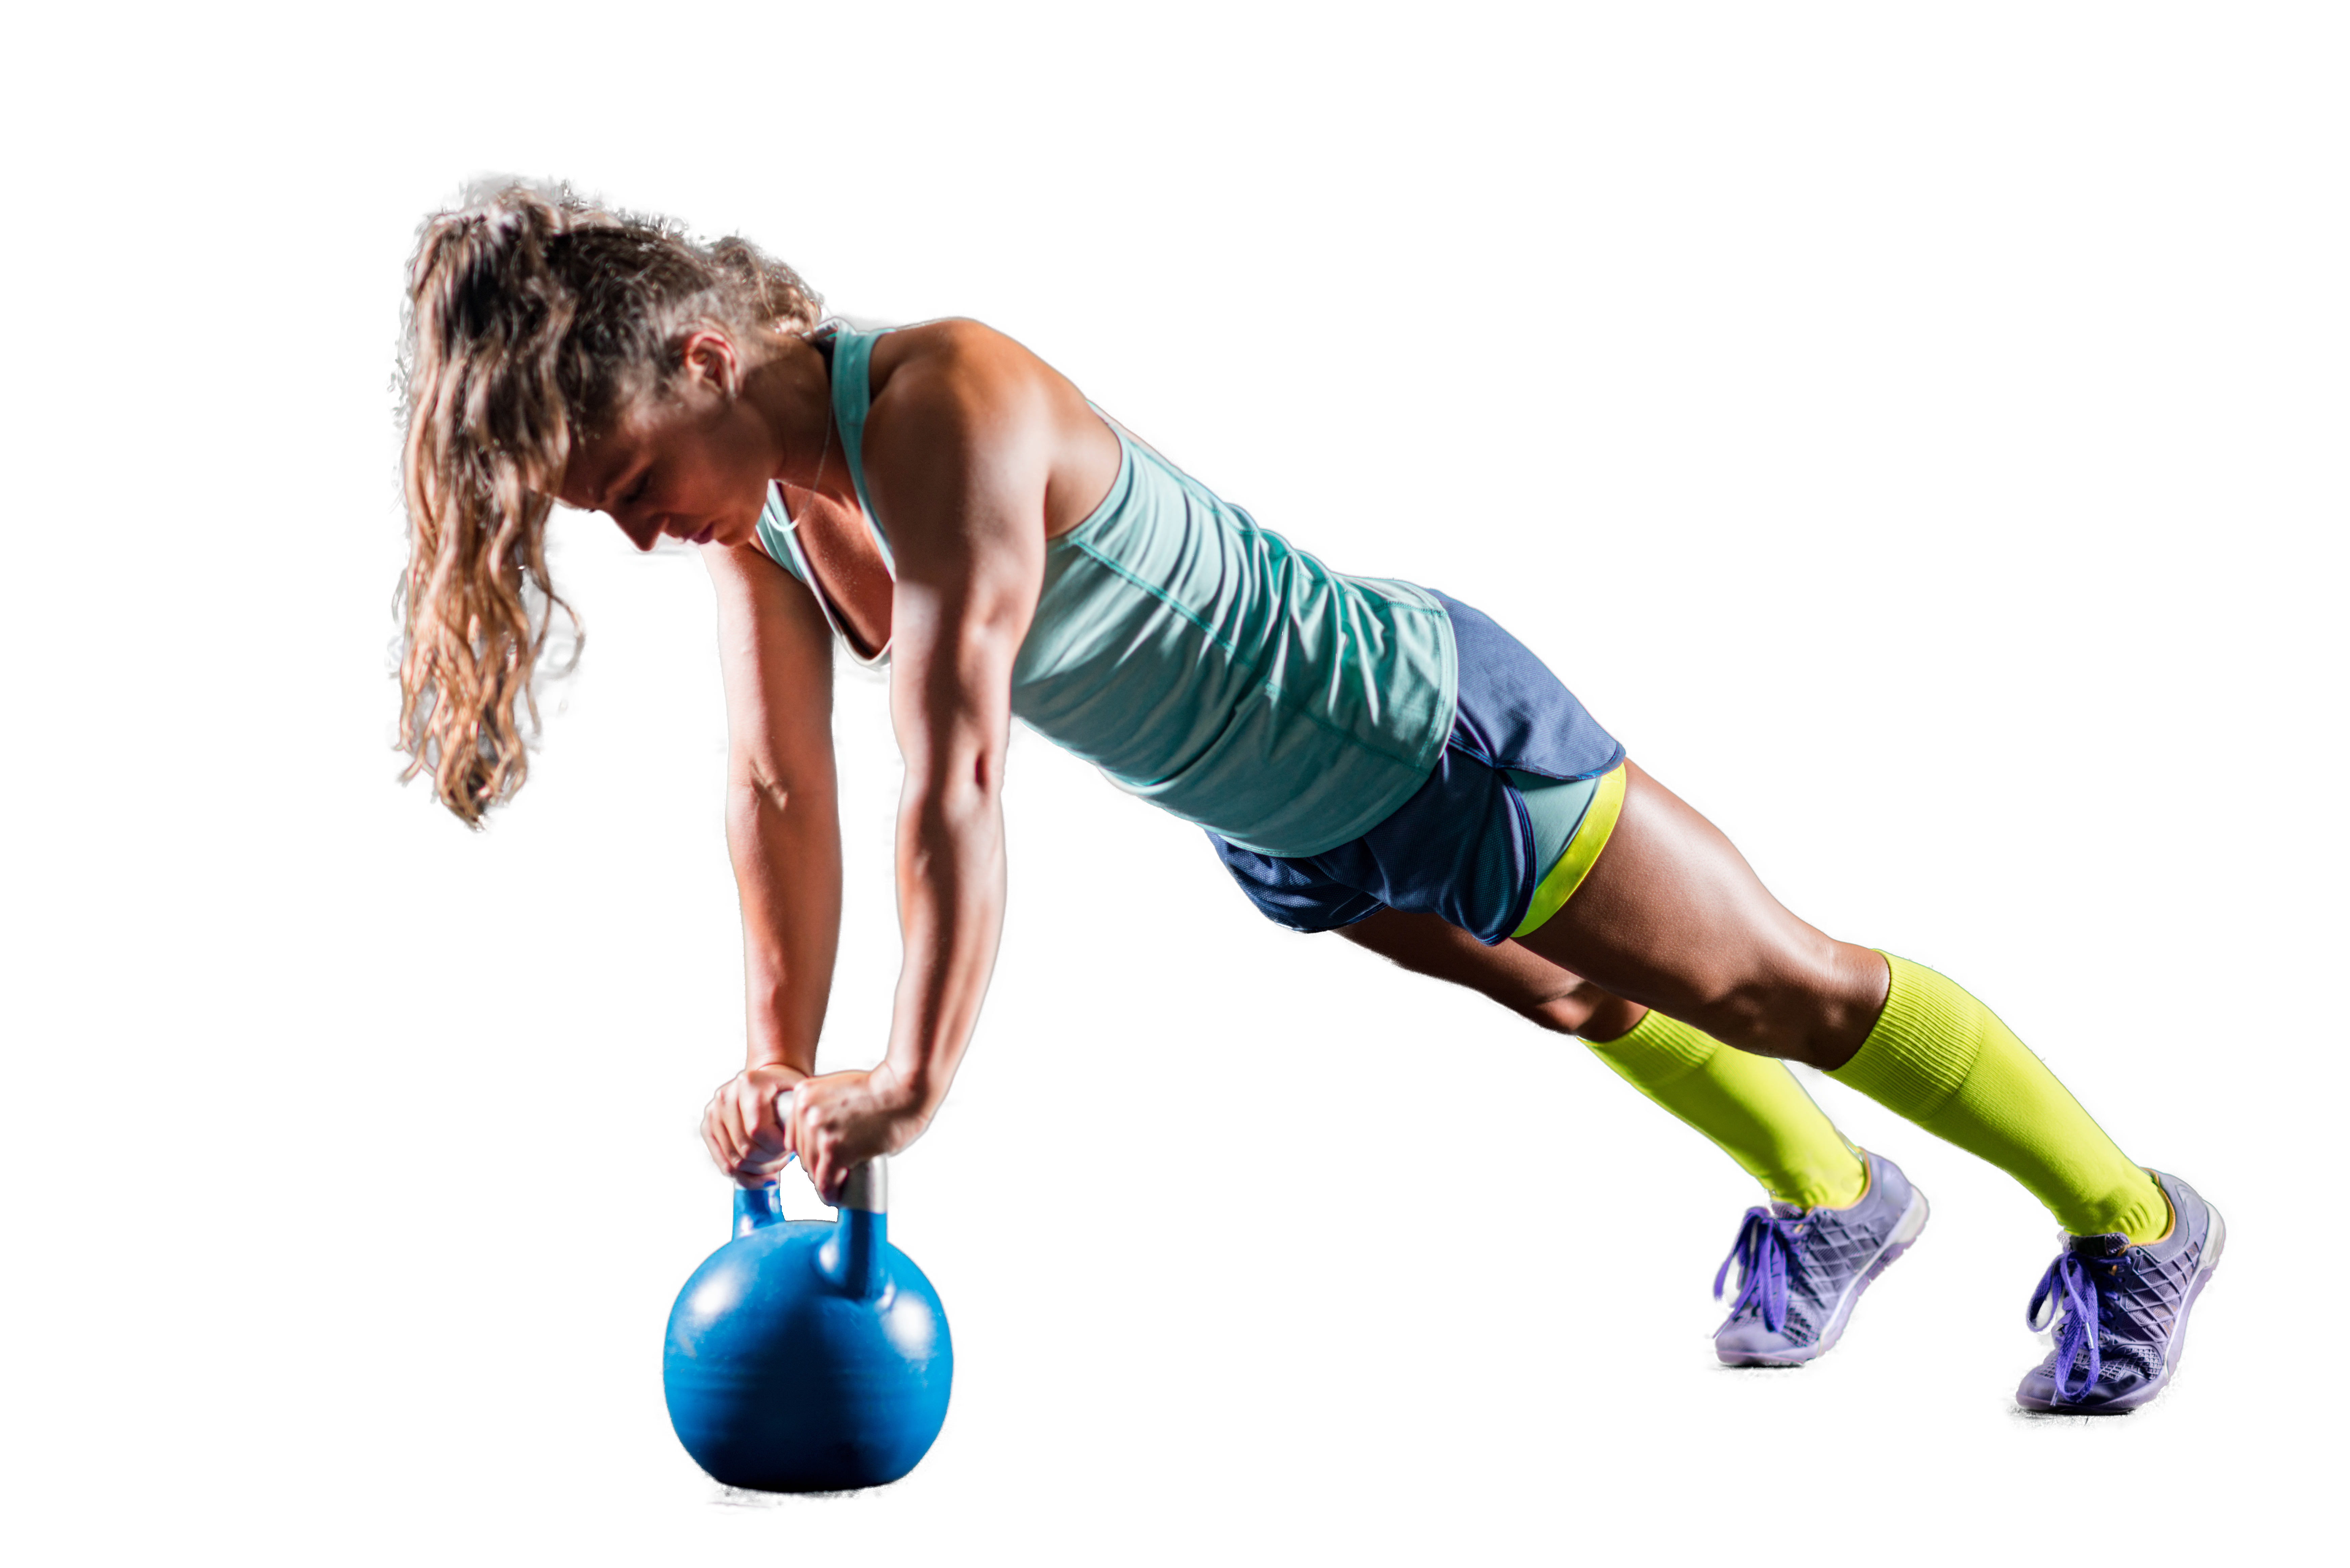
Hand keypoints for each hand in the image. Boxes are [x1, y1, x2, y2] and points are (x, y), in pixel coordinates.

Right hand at [701, 1064, 807, 1186]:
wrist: (769, 1082)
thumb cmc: (786, 1091)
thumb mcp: (798, 1097)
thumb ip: (795, 1118)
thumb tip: (790, 1147)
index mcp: (748, 1083)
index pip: (757, 1131)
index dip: (776, 1147)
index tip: (791, 1147)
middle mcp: (726, 1095)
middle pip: (745, 1149)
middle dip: (769, 1161)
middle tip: (784, 1158)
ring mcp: (713, 1112)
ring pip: (734, 1161)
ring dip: (759, 1170)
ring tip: (775, 1164)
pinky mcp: (708, 1127)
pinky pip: (723, 1163)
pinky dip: (744, 1177)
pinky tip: (761, 1177)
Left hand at [783, 1064, 931, 1204]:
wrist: (904, 1089)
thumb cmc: (881, 1089)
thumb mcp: (838, 1088)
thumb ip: (822, 1108)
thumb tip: (818, 1139)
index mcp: (804, 1094)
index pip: (795, 1136)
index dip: (810, 1150)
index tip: (822, 1157)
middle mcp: (806, 1111)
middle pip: (803, 1153)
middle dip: (819, 1164)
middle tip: (836, 1170)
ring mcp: (819, 1131)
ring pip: (812, 1169)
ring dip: (827, 1179)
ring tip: (841, 1181)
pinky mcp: (834, 1150)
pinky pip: (825, 1182)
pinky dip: (831, 1193)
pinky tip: (838, 1195)